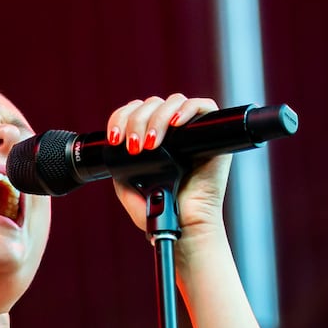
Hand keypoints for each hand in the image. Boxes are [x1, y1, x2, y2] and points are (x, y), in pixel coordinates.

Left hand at [106, 94, 228, 232]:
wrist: (185, 225)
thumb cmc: (161, 210)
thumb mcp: (127, 188)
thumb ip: (118, 167)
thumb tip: (113, 146)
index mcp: (153, 139)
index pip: (135, 111)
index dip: (122, 117)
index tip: (115, 138)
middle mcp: (172, 131)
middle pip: (152, 103)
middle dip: (137, 120)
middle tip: (134, 147)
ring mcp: (192, 130)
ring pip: (173, 101)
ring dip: (157, 118)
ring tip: (151, 144)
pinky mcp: (213, 133)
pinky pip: (204, 106)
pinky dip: (187, 109)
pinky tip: (175, 125)